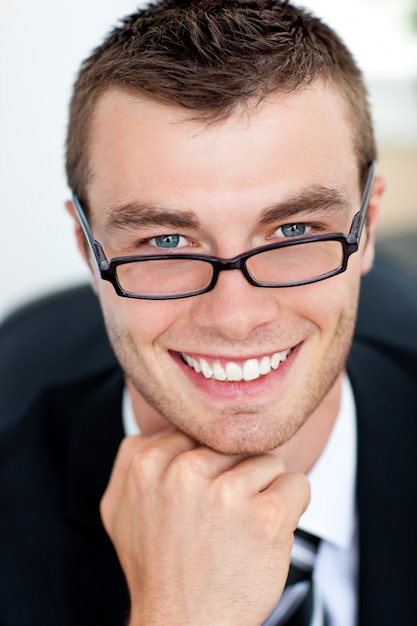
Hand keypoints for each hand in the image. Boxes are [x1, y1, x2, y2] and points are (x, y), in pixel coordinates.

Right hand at [100, 429, 309, 625]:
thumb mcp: (120, 510)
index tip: (202, 497)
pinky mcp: (266, 518)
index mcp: (148, 463)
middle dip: (234, 476)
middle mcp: (184, 472)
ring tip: (240, 528)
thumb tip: (156, 427)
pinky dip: (291, 506)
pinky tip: (267, 532)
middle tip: (219, 519)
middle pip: (234, 444)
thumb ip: (132, 458)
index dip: (208, 466)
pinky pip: (297, 484)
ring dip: (262, 492)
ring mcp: (227, 494)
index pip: (201, 432)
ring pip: (267, 461)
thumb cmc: (157, 569)